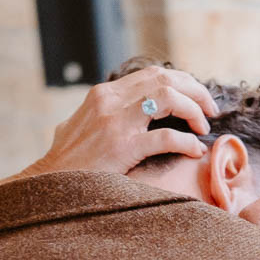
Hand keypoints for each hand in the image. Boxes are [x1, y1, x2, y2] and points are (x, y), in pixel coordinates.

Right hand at [21, 65, 220, 178]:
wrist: (49, 184)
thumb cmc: (67, 162)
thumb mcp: (80, 125)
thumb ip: (101, 114)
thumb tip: (116, 111)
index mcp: (104, 94)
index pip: (153, 74)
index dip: (182, 82)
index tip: (197, 98)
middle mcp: (111, 101)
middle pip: (166, 79)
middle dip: (196, 91)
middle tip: (211, 110)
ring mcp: (117, 123)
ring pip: (170, 98)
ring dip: (194, 111)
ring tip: (203, 127)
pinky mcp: (123, 148)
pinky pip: (167, 137)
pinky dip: (187, 142)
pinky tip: (194, 150)